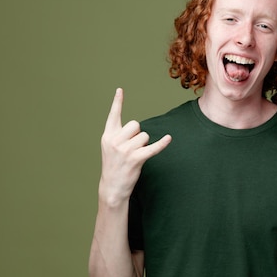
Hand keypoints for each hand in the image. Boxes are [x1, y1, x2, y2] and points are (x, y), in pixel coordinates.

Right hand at [99, 88, 170, 204]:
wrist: (112, 187)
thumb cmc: (114, 166)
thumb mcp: (111, 148)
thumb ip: (120, 135)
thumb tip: (138, 128)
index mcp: (108, 136)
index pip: (113, 115)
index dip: (118, 102)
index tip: (120, 90)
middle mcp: (115, 140)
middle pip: (136, 125)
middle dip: (138, 134)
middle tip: (131, 148)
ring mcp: (125, 150)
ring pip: (144, 136)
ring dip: (144, 145)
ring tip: (135, 156)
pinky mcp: (135, 159)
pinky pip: (152, 148)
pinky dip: (162, 144)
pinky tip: (168, 138)